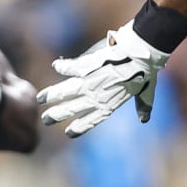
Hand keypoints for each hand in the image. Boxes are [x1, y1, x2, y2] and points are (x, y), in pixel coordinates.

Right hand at [36, 21, 169, 137]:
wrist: (141, 53)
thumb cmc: (145, 72)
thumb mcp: (146, 92)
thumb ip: (142, 105)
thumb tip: (144, 119)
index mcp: (110, 103)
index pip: (92, 119)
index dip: (80, 126)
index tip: (68, 133)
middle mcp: (96, 95)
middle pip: (72, 108)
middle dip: (57, 114)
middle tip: (45, 119)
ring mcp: (90, 82)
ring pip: (66, 91)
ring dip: (52, 95)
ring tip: (40, 98)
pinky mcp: (86, 66)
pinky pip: (70, 68)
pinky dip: (62, 67)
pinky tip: (55, 66)